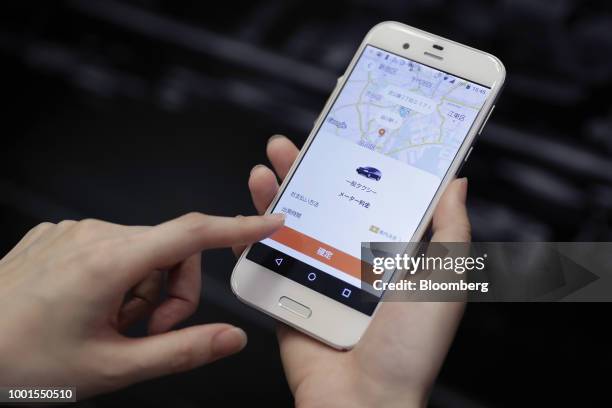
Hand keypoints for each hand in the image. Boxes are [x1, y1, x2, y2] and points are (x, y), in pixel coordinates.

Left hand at [0, 212, 283, 396]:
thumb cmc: (21, 363)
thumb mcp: (111, 368)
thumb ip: (181, 352)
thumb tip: (230, 338)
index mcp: (109, 262)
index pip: (193, 233)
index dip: (238, 227)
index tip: (269, 221)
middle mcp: (94, 235)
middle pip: (172, 250)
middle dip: (174, 294)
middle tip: (148, 333)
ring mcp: (74, 232)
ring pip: (143, 252)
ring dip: (143, 291)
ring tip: (112, 325)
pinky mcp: (61, 236)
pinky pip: (113, 249)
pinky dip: (118, 279)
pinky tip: (89, 308)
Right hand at [234, 135, 468, 406]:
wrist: (365, 403)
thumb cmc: (411, 347)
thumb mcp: (445, 280)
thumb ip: (451, 230)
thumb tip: (456, 182)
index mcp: (390, 254)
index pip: (370, 197)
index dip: (356, 165)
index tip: (345, 136)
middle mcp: (352, 261)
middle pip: (325, 204)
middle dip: (308, 169)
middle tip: (295, 141)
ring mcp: (317, 277)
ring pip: (292, 225)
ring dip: (277, 192)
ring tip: (267, 164)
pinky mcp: (289, 296)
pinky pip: (267, 260)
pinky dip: (253, 234)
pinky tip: (250, 208)